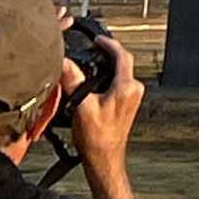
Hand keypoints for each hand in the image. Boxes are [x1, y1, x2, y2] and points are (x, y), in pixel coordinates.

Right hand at [65, 36, 143, 198]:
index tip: (97, 38)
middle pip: (121, 62)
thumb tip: (65, 63)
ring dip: (104, 66)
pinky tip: (91, 82)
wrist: (105, 159)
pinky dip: (104, 77)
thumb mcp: (81, 107)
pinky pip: (117, 83)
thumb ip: (74, 82)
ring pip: (119, 73)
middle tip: (91, 47)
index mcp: (127, 87)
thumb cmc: (97, 139)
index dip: (109, 44)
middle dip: (106, 53)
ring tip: (88, 61)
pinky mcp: (126, 104)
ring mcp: (132, 97)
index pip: (122, 55)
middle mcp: (134, 89)